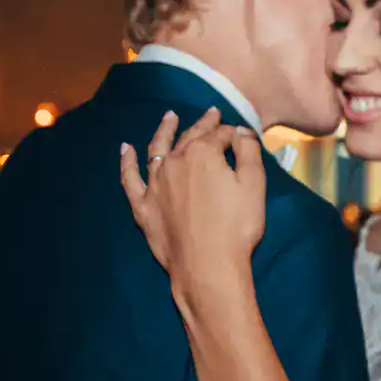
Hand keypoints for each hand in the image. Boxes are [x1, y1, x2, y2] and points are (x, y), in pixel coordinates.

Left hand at [119, 108, 267, 305]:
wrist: (207, 266)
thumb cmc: (237, 226)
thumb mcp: (254, 185)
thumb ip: (248, 152)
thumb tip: (240, 132)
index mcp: (203, 154)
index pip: (219, 135)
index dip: (232, 134)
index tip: (240, 136)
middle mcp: (174, 162)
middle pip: (190, 137)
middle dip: (203, 124)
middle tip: (211, 113)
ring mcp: (155, 184)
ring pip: (158, 149)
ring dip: (164, 130)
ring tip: (169, 116)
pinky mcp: (143, 206)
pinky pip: (130, 179)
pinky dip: (127, 162)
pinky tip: (126, 148)